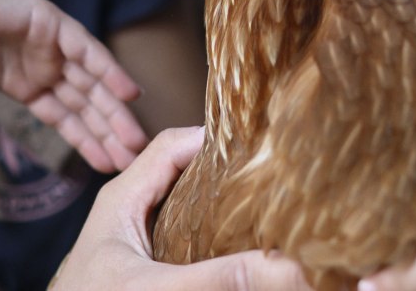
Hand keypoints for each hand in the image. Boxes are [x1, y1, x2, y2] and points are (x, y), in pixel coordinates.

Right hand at [0, 0, 149, 171]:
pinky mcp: (51, 22)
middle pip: (84, 104)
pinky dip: (109, 70)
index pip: (63, 116)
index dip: (85, 140)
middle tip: (133, 162)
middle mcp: (40, 63)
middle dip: (108, 132)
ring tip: (136, 141)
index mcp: (20, 81)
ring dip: (115, 110)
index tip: (106, 167)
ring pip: (92, 81)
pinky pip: (87, 49)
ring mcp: (49, 43)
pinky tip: (129, 95)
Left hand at [52, 127, 311, 289]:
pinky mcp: (147, 266)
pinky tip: (242, 251)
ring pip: (190, 208)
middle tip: (278, 179)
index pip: (173, 145)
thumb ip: (220, 279)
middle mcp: (131, 210)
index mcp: (122, 198)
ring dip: (224, 208)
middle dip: (229, 173)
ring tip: (271, 209)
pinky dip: (215, 239)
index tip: (264, 146)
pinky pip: (187, 239)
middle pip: (186, 174)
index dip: (216, 138)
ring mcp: (139, 239)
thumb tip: (292, 268)